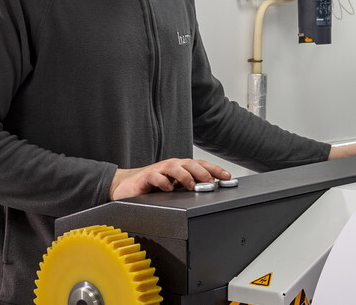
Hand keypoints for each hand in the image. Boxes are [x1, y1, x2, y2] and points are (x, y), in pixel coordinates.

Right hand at [109, 158, 231, 200]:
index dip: (215, 169)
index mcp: (181, 167)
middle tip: (211, 182)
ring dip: (185, 176)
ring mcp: (159, 170)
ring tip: (192, 186)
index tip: (227, 177)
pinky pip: (155, 177)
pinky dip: (163, 182)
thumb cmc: (154, 186)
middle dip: (203, 172)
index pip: (201, 165)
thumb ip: (190, 187)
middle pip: (190, 164)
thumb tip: (212, 191)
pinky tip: (169, 189)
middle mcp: (172, 166)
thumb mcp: (176, 187)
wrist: (128, 186)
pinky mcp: (145, 178)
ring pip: (174, 167)